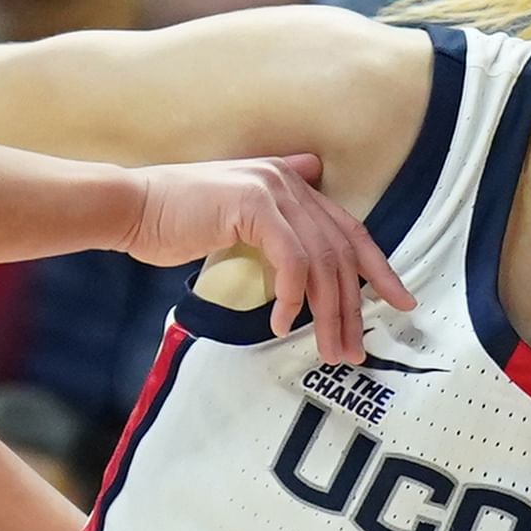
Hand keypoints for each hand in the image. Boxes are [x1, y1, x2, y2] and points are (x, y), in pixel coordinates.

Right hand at [136, 153, 412, 366]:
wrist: (131, 208)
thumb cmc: (175, 220)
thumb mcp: (235, 219)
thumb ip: (272, 220)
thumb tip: (303, 211)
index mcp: (290, 182)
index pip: (348, 229)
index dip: (376, 267)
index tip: (399, 301)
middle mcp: (288, 180)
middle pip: (341, 250)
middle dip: (354, 305)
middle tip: (357, 348)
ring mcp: (272, 189)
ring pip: (321, 261)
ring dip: (328, 314)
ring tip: (328, 350)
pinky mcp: (253, 206)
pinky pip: (291, 261)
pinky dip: (292, 297)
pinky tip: (283, 324)